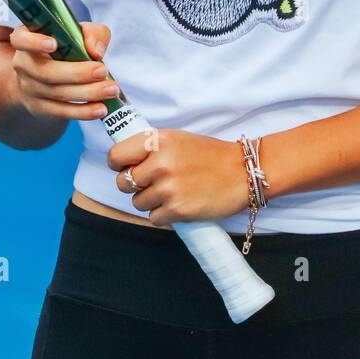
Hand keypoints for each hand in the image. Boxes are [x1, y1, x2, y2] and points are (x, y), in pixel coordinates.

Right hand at [8, 20, 117, 120]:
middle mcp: (23, 64)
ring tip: (111, 89)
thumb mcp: (78, 32)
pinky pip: (61, 112)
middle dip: (77, 73)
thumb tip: (96, 51)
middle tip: (102, 71)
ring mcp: (29, 88)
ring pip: (57, 93)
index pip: (21, 39)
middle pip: (46, 72)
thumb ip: (91, 33)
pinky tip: (101, 108)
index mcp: (27, 39)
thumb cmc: (66, 46)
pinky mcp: (39, 108)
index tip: (54, 44)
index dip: (34, 42)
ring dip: (87, 93)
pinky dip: (83, 111)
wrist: (49, 75)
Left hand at [107, 128, 248, 226]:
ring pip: (138, 203)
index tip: (124, 168)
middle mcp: (160, 163)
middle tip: (152, 184)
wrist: (243, 172)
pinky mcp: (178, 210)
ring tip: (172, 193)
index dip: (117, 165)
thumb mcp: (177, 140)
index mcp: (158, 141)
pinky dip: (163, 215)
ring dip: (150, 202)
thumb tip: (124, 161)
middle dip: (134, 186)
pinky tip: (179, 205)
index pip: (116, 156)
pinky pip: (153, 218)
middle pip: (123, 183)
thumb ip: (151, 149)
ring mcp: (168, 188)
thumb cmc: (210, 155)